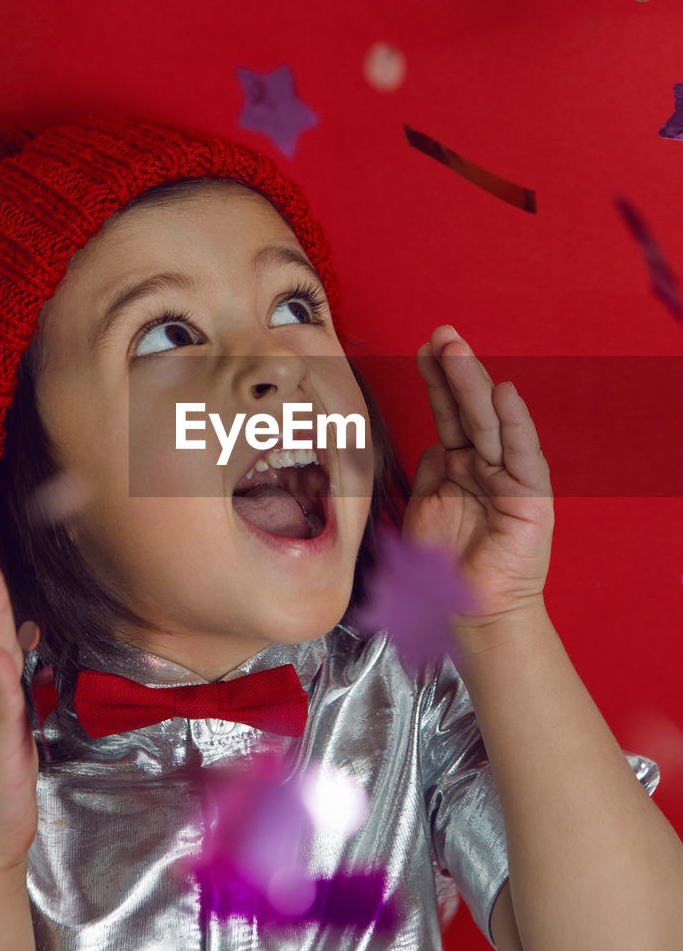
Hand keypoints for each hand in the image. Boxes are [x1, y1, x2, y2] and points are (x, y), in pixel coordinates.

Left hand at [403, 325, 553, 636]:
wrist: (462, 615)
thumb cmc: (438, 570)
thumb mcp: (421, 510)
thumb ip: (426, 474)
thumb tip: (429, 445)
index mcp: (457, 466)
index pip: (446, 414)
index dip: (434, 381)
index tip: (421, 348)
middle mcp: (483, 466)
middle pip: (468, 410)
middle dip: (453, 371)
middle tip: (441, 335)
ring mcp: (507, 479)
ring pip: (489, 424)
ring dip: (473, 385)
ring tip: (457, 352)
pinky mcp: (529, 498)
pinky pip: (521, 455)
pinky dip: (514, 424)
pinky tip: (504, 394)